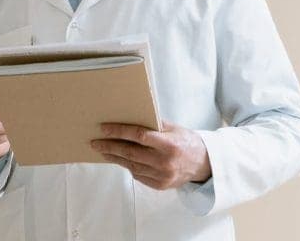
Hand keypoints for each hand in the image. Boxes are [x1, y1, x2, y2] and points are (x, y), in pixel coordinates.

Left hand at [92, 121, 211, 189]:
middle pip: (130, 153)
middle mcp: (165, 162)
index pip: (139, 136)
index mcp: (169, 145)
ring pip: (131, 166)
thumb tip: (128, 115)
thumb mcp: (174, 128)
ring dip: (115, 157)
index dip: (119, 132)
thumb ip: (153, 124)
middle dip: (110, 147)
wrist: (205, 165)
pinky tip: (120, 159)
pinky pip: (138, 175)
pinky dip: (128, 166)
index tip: (104, 128)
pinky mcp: (160, 185)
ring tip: (102, 150)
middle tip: (95, 142)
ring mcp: (162, 176)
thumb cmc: (186, 142)